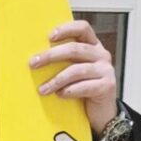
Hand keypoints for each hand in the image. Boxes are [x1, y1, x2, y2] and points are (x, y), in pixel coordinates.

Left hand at [29, 20, 118, 136]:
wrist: (101, 112)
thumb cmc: (83, 88)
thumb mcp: (72, 71)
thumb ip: (62, 61)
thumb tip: (35, 59)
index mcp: (92, 46)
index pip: (83, 28)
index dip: (67, 29)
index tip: (49, 36)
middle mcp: (101, 55)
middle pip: (75, 49)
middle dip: (51, 55)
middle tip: (33, 63)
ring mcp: (105, 70)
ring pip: (77, 70)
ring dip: (56, 80)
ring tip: (43, 89)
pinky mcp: (107, 86)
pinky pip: (84, 86)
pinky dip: (69, 91)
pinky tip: (60, 95)